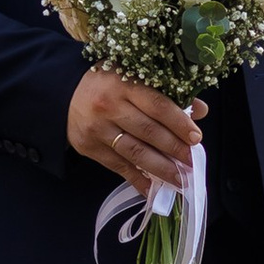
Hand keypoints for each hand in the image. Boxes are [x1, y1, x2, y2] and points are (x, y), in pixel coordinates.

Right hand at [67, 66, 204, 195]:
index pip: (157, 105)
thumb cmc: (107, 83)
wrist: (64, 94)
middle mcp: (109, 106)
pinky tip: (153, 188)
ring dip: (160, 168)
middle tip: (191, 161)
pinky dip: (138, 179)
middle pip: (148, 131)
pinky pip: (119, 167)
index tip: (196, 137)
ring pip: (135, 152)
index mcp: (124, 83)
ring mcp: (98, 129)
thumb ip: (166, 90)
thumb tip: (199, 110)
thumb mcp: (134, 75)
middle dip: (174, 149)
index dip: (179, 123)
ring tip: (179, 179)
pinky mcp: (90, 148)